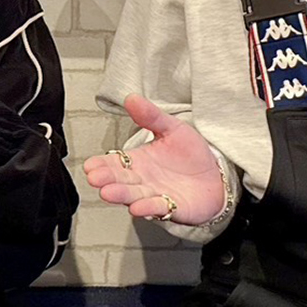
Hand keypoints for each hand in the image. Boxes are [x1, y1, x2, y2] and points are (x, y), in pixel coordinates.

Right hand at [81, 95, 224, 224]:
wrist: (216, 177)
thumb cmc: (192, 155)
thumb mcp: (172, 129)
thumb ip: (151, 116)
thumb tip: (132, 98)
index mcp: (138, 160)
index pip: (115, 162)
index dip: (102, 164)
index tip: (90, 165)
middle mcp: (142, 180)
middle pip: (120, 180)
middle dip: (107, 179)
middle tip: (95, 178)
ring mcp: (155, 195)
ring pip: (134, 195)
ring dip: (121, 195)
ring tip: (108, 192)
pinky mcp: (172, 208)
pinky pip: (158, 208)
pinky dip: (148, 208)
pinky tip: (138, 206)